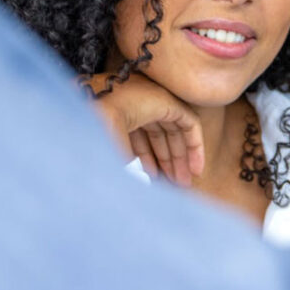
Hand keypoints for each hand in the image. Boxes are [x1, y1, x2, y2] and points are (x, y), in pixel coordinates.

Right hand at [84, 72, 203, 185]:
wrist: (96, 115)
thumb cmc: (93, 138)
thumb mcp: (108, 158)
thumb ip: (122, 170)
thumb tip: (135, 188)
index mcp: (118, 114)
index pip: (139, 140)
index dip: (148, 161)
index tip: (155, 183)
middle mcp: (137, 106)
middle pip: (158, 137)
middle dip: (166, 163)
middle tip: (173, 186)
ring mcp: (154, 101)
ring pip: (174, 133)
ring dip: (179, 159)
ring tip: (183, 184)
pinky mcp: (170, 101)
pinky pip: (190, 124)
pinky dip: (195, 146)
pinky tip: (196, 169)